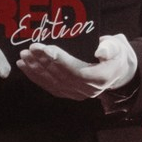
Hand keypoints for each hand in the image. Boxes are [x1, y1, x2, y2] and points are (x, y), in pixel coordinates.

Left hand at [17, 33, 137, 100]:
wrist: (117, 70)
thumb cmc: (115, 54)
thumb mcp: (117, 47)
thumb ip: (110, 48)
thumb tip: (100, 52)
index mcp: (100, 78)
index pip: (75, 70)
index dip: (59, 60)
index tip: (44, 48)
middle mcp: (87, 90)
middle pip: (60, 76)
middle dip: (42, 62)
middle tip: (29, 49)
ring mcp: (77, 94)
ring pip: (52, 83)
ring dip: (36, 70)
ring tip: (24, 57)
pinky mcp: (69, 94)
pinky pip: (50, 87)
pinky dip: (36, 77)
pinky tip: (26, 68)